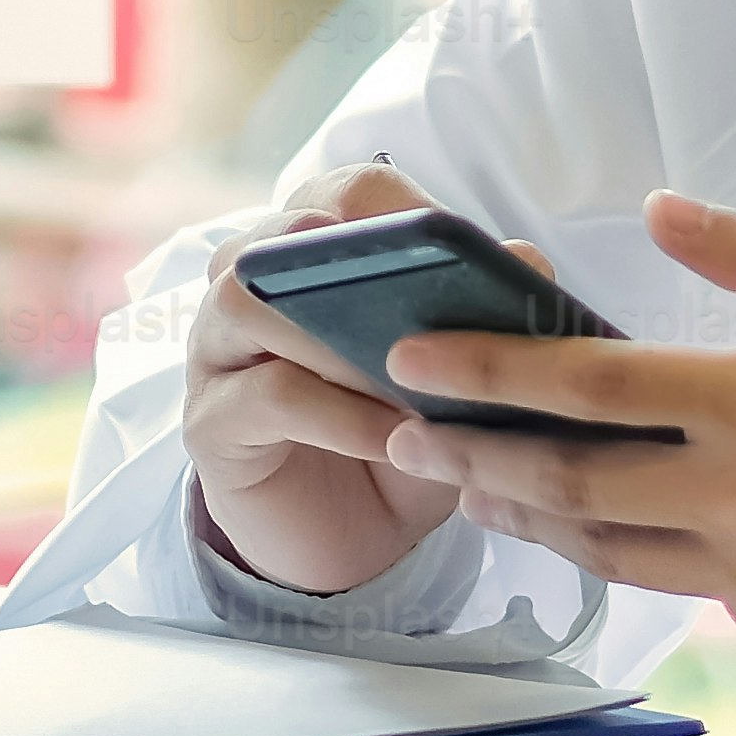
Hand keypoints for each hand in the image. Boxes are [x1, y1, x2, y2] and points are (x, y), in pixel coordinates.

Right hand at [182, 161, 459, 595]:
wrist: (349, 544)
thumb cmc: (402, 439)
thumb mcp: (457, 383)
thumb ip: (487, 322)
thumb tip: (525, 259)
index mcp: (312, 257)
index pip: (341, 191)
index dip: (398, 212)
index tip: (454, 255)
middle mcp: (249, 286)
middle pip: (279, 236)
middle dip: (353, 265)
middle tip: (421, 312)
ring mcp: (218, 351)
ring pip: (246, 300)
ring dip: (337, 339)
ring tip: (406, 384)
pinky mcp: (209, 422)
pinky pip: (266, 395)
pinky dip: (340, 413)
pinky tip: (395, 439)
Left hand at [367, 192, 735, 674]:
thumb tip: (659, 211)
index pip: (590, 388)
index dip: (489, 375)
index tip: (413, 362)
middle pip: (571, 485)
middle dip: (473, 459)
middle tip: (401, 436)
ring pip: (612, 556)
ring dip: (531, 518)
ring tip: (472, 486)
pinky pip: (697, 593)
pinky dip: (652, 557)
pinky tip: (623, 527)